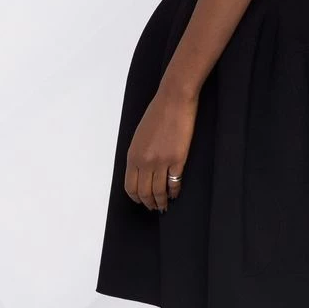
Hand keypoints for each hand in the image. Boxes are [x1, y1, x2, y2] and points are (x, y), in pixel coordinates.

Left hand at [124, 86, 197, 211]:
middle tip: (154, 207)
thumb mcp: (139, 136)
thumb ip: (138, 155)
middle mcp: (145, 162)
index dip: (136, 197)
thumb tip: (142, 172)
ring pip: (159, 191)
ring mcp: (161, 162)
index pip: (130, 186)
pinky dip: (174, 191)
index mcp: (133, 156)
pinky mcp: (177, 160)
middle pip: (144, 192)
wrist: (174, 100)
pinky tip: (175, 193)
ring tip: (165, 204)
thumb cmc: (157, 114)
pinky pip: (174, 183)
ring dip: (162, 201)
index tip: (141, 201)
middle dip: (149, 203)